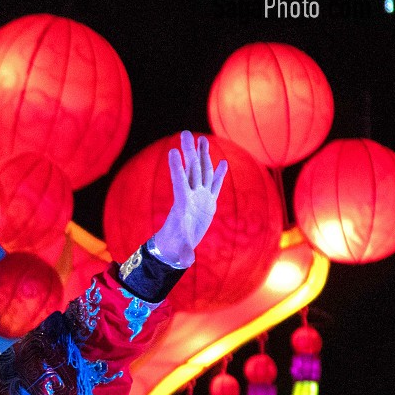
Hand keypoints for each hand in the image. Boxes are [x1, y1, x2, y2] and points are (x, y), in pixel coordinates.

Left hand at [150, 130, 228, 267]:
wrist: (180, 245)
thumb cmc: (178, 247)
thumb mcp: (181, 250)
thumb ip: (184, 254)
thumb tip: (185, 262)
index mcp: (183, 204)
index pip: (179, 182)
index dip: (176, 168)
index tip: (171, 152)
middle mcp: (192, 196)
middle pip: (191, 170)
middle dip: (189, 152)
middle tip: (184, 133)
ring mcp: (201, 197)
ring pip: (202, 172)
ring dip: (203, 156)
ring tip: (202, 138)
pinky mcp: (209, 202)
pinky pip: (215, 185)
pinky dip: (218, 174)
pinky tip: (222, 162)